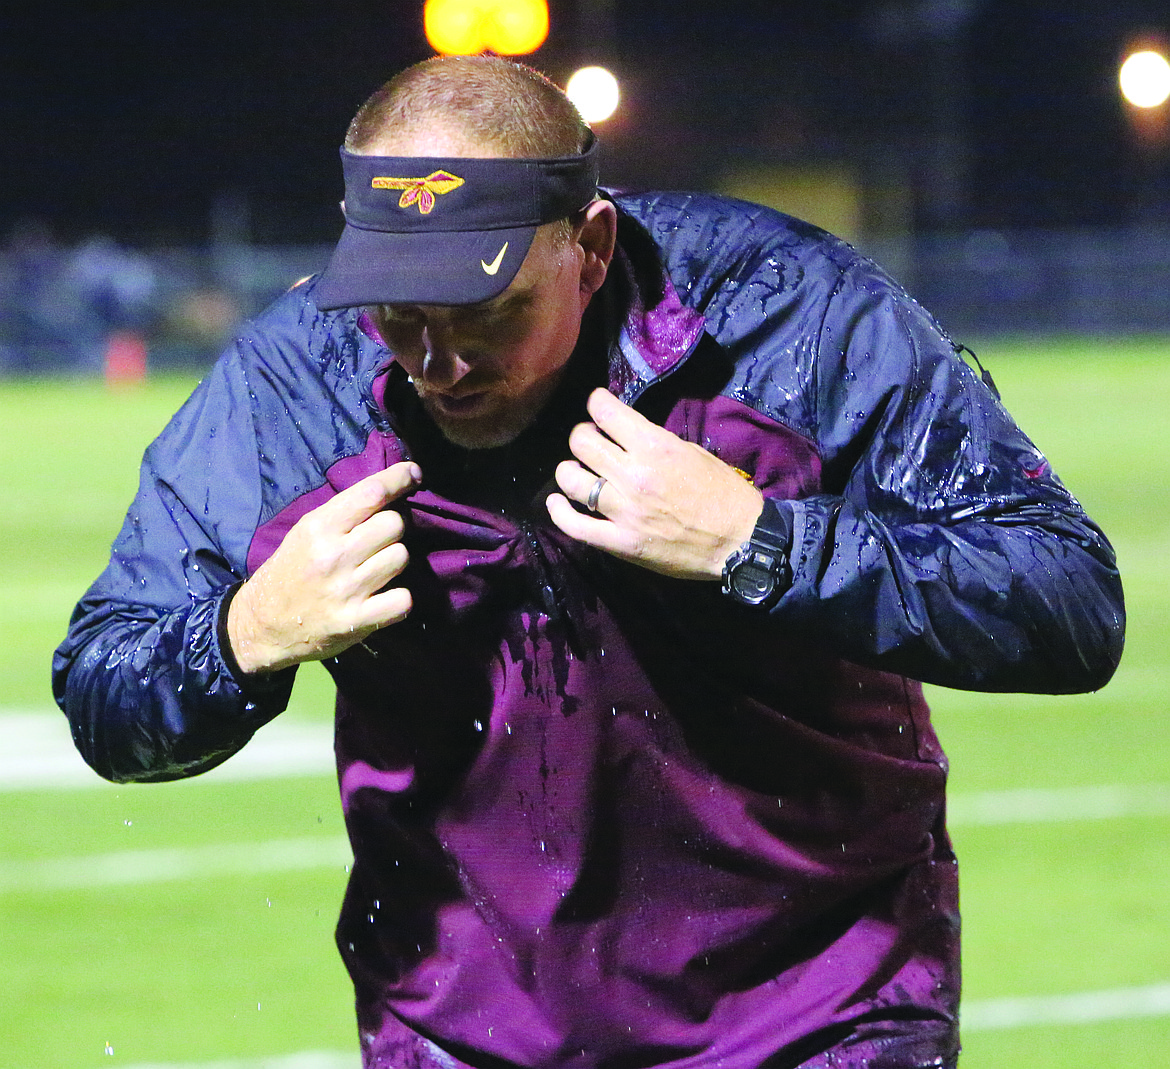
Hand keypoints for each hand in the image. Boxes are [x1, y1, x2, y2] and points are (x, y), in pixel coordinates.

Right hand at [227, 462, 420, 673]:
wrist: (262, 625)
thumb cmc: (290, 571)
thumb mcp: (306, 532)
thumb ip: (344, 513)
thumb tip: (390, 489)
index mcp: (319, 527)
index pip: (372, 492)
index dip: (400, 478)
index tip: (414, 474)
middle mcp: (334, 555)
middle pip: (395, 524)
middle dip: (393, 529)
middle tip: (378, 541)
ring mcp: (347, 589)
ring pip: (401, 557)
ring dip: (394, 562)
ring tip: (375, 570)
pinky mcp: (357, 620)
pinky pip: (403, 599)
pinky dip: (399, 599)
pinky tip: (382, 597)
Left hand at [546, 388, 763, 579]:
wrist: (740, 541)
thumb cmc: (723, 493)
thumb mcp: (691, 452)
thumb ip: (652, 442)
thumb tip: (622, 432)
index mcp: (654, 447)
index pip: (604, 411)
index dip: (596, 403)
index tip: (598, 408)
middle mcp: (633, 475)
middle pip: (581, 442)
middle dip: (582, 435)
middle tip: (591, 443)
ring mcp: (624, 511)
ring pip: (571, 479)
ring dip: (569, 470)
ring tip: (577, 471)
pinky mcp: (620, 543)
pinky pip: (575, 526)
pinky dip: (559, 511)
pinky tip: (556, 502)